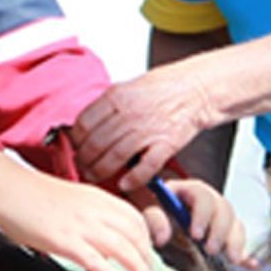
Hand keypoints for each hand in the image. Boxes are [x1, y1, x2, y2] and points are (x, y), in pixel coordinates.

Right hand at [0, 153, 156, 270]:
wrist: (9, 190)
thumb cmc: (34, 196)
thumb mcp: (73, 200)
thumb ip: (92, 216)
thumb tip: (106, 242)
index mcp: (97, 197)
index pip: (134, 217)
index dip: (146, 237)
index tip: (147, 252)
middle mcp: (94, 209)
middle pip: (134, 233)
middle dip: (147, 256)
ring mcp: (80, 225)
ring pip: (122, 247)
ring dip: (139, 267)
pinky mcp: (64, 240)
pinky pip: (95, 259)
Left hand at [73, 72, 215, 189]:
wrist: (195, 89)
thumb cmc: (163, 89)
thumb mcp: (128, 87)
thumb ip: (107, 106)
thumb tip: (84, 126)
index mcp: (117, 96)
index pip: (84, 124)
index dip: (75, 141)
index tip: (75, 148)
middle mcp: (129, 113)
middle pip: (95, 144)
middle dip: (84, 160)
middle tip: (82, 167)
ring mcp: (148, 130)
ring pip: (114, 157)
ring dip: (100, 172)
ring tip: (95, 176)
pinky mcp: (166, 145)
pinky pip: (144, 168)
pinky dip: (132, 179)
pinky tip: (124, 184)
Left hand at [142, 177, 250, 264]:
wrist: (161, 233)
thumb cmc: (154, 220)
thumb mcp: (147, 218)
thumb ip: (153, 222)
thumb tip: (163, 237)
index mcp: (191, 191)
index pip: (203, 196)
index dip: (202, 215)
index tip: (196, 236)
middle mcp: (210, 202)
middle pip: (225, 210)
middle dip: (220, 231)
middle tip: (212, 251)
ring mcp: (221, 220)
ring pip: (236, 225)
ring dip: (235, 243)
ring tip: (231, 260)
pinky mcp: (227, 238)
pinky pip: (240, 245)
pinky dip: (246, 256)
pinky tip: (251, 265)